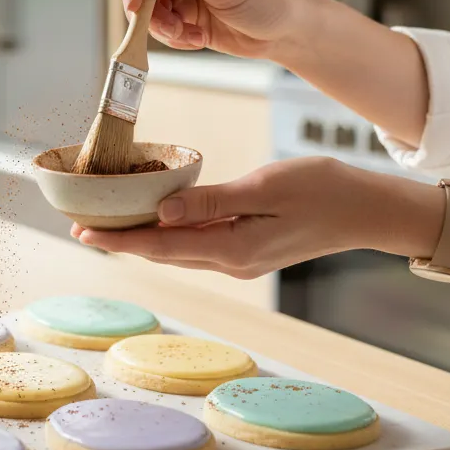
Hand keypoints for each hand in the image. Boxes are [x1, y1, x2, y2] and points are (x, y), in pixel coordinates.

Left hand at [72, 158, 443, 278]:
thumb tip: (160, 213)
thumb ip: (210, 203)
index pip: (160, 246)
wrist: (367, 209)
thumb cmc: (322, 190)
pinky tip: (157, 221)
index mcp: (233, 249)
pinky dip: (170, 234)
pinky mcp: (249, 249)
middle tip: (82, 227)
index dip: (119, 240)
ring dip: (142, 238)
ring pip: (177, 250)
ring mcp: (241, 259)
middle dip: (122, 241)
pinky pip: (197, 245)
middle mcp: (232, 261)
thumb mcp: (263, 187)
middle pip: (162, 252)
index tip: (83, 233)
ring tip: (109, 225)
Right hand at [117, 0, 311, 57]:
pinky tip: (197, 39)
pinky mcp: (182, 16)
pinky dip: (174, 38)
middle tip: (167, 26)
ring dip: (162, 27)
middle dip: (147, 9)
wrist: (285, 31)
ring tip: (189, 35)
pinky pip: (160, 28)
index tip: (134, 0)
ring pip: (146, 10)